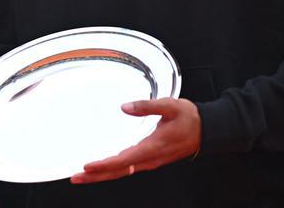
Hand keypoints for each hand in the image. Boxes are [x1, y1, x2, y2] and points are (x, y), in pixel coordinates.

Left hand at [70, 97, 200, 183]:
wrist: (207, 130)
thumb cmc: (189, 118)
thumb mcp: (169, 106)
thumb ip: (146, 106)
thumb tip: (125, 107)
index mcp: (153, 147)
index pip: (125, 160)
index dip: (105, 165)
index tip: (88, 167)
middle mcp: (150, 158)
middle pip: (120, 171)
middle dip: (96, 176)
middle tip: (76, 178)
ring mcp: (150, 161)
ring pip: (123, 171)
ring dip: (102, 175)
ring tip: (83, 175)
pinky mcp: (150, 159)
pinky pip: (128, 168)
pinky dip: (113, 170)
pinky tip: (102, 168)